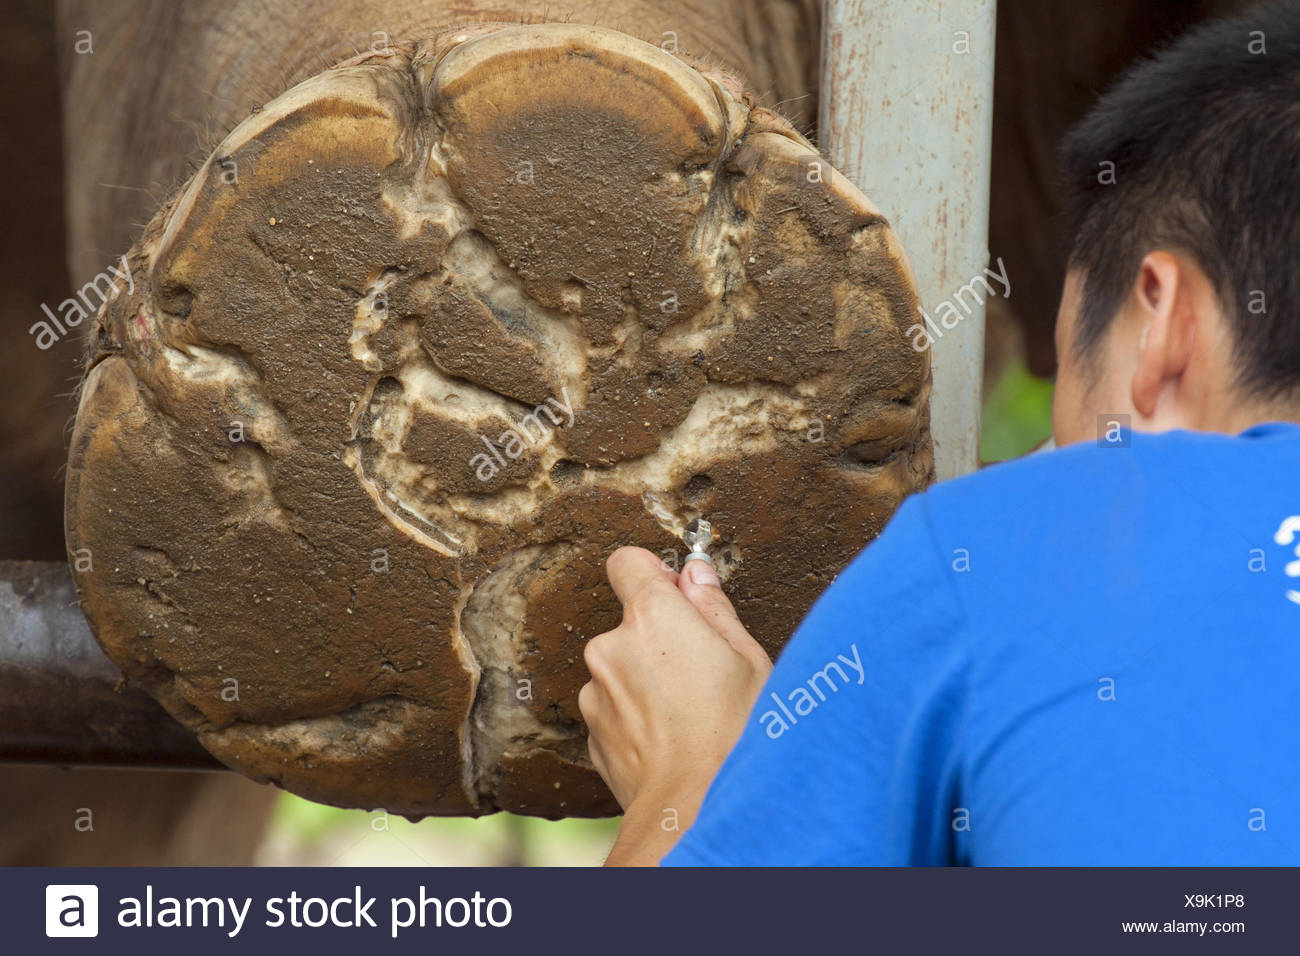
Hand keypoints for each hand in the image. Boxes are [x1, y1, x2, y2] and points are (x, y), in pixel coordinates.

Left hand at [579, 546, 771, 864]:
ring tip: (690, 715)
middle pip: (630, 623)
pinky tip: (672, 740)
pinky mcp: (592, 732)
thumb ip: (714, 608)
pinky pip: (615, 709)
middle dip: (658, 638)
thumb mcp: (747, 660)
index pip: (628, 562)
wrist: (695, 812)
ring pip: (621, 669)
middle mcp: (611, 647)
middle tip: (703, 671)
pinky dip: (637, 717)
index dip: (654, 574)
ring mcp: (596, 693)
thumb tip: (697, 574)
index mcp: (651, 617)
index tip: (677, 594)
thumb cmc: (734, 736)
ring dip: (646, 681)